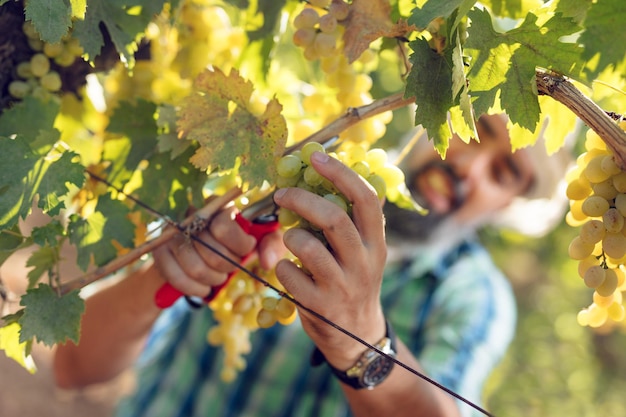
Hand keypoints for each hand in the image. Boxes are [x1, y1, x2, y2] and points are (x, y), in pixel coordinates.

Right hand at [152, 205, 283, 297]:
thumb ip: (271, 244)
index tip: (247, 250)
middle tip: (231, 267)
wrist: (198, 253)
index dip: (240, 246)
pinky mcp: (159, 251)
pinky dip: (194, 289)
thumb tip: (267, 263)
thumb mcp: (259, 240)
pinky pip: (176, 277)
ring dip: (213, 279)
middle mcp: (192, 215)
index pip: (224, 227)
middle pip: (212, 251)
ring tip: (219, 277)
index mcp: (218, 206)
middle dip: (228, 266)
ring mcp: (172, 233)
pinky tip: (204, 290)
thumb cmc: (235, 243)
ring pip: (194, 266)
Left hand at [273, 151, 387, 368]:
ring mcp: (341, 286)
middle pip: (334, 219)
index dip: (340, 174)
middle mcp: (363, 263)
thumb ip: (354, 222)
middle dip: (302, 200)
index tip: (316, 157)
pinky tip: (289, 271)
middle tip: (281, 194)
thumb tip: (334, 174)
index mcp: (376, 243)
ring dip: (290, 236)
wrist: (356, 337)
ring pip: (307, 246)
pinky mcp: (318, 305)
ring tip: (291, 239)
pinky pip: (288, 272)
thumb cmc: (354, 282)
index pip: (366, 199)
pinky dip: (281, 265)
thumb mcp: (365, 253)